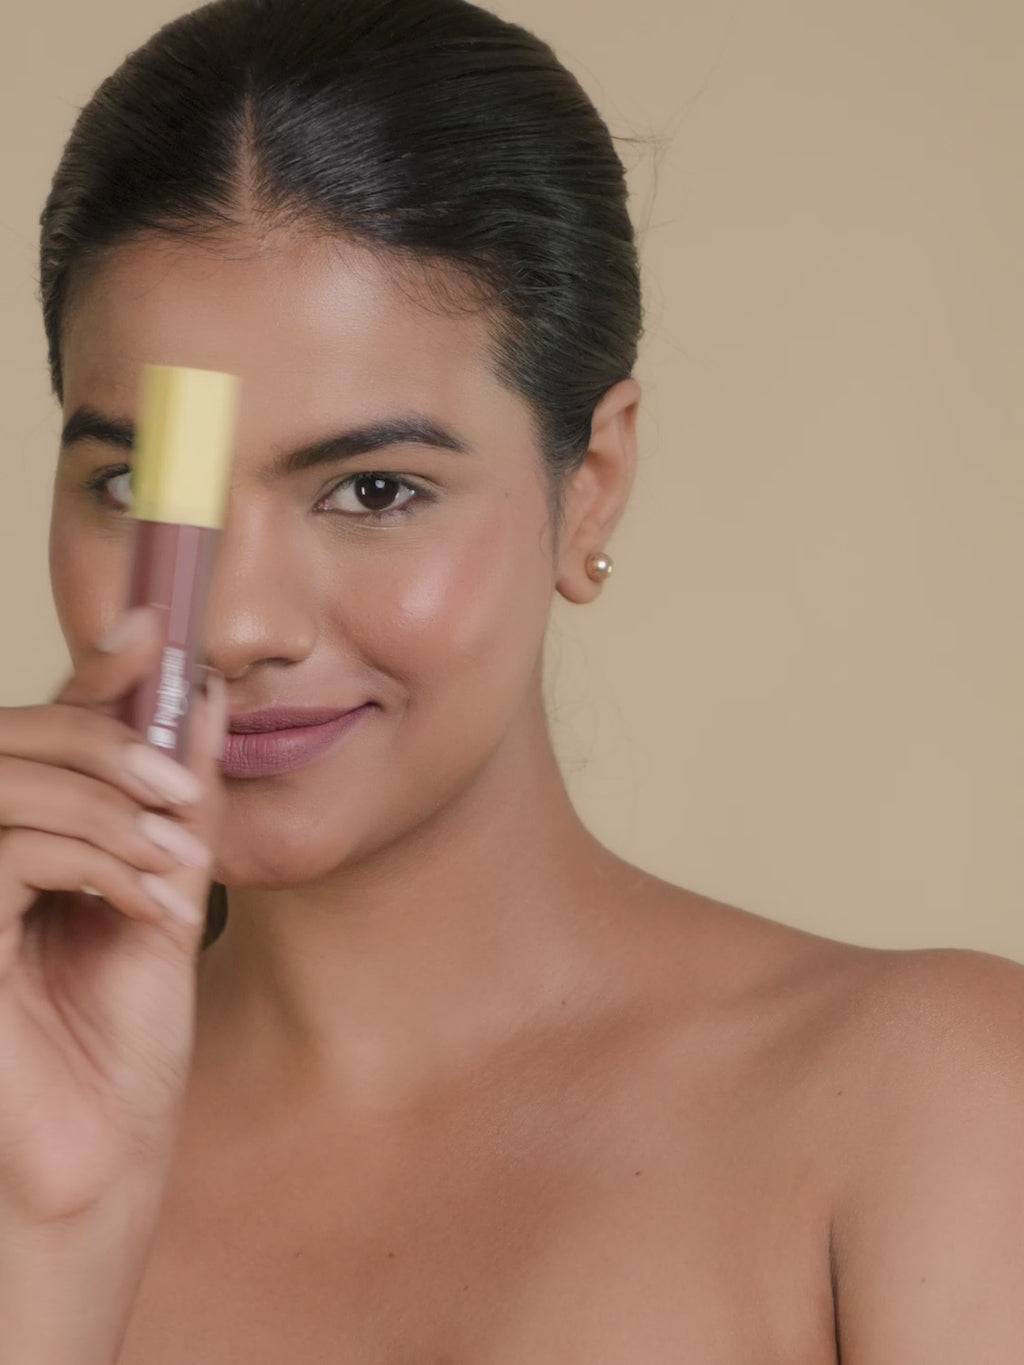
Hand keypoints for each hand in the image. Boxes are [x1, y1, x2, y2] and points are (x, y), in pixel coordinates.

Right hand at [0, 606, 225, 1228]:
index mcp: (30, 836)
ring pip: (11, 782)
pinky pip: (11, 849)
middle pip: (17, 736)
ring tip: (180, 863)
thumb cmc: (126, 1034)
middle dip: (107, 740)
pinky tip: (150, 908)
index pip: (47, 727)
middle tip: (180, 787)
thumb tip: (203, 698)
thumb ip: (177, 801)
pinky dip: (95, 862)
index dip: (94, 670)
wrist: (105, 1150)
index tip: (157, 630)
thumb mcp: (168, 892)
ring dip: (111, 808)